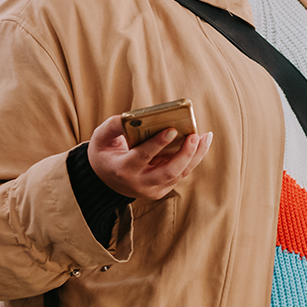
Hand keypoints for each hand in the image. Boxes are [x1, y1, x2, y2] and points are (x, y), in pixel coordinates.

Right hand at [87, 114, 212, 199]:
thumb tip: (132, 116)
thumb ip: (114, 125)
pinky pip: (181, 174)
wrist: (104, 180)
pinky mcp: (162, 190)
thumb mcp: (100, 138)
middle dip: (185, 154)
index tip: (172, 130)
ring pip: (180, 174)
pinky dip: (193, 159)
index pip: (143, 157)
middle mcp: (139, 183)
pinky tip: (201, 143)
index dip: (158, 144)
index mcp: (122, 170)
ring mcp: (152, 190)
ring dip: (195, 156)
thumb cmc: (104, 153)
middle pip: (169, 172)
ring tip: (206, 137)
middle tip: (195, 135)